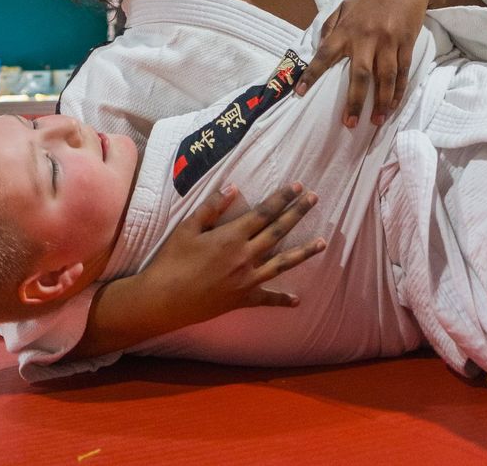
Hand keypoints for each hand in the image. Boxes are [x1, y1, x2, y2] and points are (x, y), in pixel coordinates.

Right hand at [132, 182, 324, 330]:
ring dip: (304, 252)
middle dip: (298, 213)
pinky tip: (297, 300)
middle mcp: (245, 256)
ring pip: (282, 263)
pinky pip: (267, 299)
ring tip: (323, 243)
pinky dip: (282, 299)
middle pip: (278, 232)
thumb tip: (234, 188)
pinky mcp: (242, 299)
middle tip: (315, 199)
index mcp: (232, 236)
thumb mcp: (187, 228)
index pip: (264, 212)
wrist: (163, 300)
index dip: (282, 198)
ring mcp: (247, 280)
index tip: (297, 187)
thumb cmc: (171, 261)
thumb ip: (212, 208)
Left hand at [294, 0, 444, 126]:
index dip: (311, 74)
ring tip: (376, 122)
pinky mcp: (406, 43)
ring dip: (382, 102)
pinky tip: (393, 106)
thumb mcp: (345, 5)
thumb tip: (318, 47)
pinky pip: (402, 72)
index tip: (299, 93)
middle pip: (360, 75)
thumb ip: (330, 26)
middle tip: (349, 123)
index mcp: (346, 29)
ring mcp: (388, 41)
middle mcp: (366, 37)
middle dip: (355, 101)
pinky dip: (398, 91)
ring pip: (385, 78)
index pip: (324, 53)